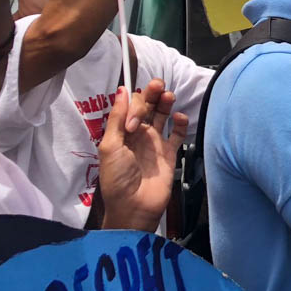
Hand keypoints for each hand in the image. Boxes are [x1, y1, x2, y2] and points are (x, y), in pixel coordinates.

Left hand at [99, 80, 187, 231]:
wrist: (134, 206)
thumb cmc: (117, 179)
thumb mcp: (110, 147)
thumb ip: (117, 118)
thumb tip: (122, 91)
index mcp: (121, 132)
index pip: (130, 106)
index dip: (133, 104)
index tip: (133, 118)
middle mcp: (138, 134)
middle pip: (148, 106)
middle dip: (152, 93)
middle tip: (158, 84)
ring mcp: (155, 142)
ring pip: (163, 115)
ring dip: (166, 103)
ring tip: (168, 96)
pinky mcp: (170, 152)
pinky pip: (177, 133)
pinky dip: (180, 123)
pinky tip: (179, 118)